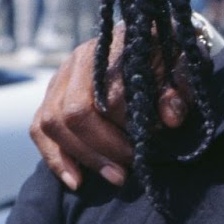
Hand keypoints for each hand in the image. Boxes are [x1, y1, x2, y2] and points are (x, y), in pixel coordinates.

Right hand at [29, 23, 188, 189]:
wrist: (153, 43)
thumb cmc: (170, 59)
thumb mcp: (184, 69)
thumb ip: (179, 90)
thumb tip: (170, 119)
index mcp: (112, 47)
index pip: (108, 96)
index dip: (124, 128)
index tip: (143, 149)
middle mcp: (79, 60)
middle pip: (73, 111)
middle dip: (101, 148)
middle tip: (127, 171)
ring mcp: (60, 77)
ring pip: (51, 123)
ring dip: (82, 157)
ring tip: (114, 177)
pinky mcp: (50, 96)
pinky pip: (39, 129)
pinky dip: (55, 158)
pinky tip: (76, 180)